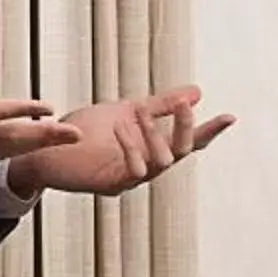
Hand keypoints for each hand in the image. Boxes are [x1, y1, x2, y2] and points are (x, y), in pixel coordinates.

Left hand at [7, 87, 236, 198]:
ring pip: (161, 162)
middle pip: (181, 152)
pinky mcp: (111, 183)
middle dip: (185, 128)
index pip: (188, 141)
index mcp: (153, 147)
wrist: (47, 146)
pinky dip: (131, 145)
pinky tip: (123, 125)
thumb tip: (196, 92)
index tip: (230, 116)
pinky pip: (133, 170)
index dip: (209, 130)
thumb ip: (160, 105)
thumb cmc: (85, 132)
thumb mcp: (128, 110)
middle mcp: (147, 166)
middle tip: (184, 104)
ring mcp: (130, 178)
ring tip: (140, 112)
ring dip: (154, 133)